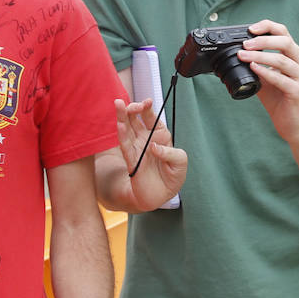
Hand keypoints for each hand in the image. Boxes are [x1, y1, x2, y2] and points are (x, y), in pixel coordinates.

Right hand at [115, 97, 187, 211]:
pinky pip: (125, 144)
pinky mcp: (131, 159)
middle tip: (134, 105)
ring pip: (127, 128)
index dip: (148, 108)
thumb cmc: (173, 176)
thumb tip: (153, 146)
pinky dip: (122, 134)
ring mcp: (137, 147)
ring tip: (118, 103)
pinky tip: (119, 124)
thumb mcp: (180, 162)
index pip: (152, 118)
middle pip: (136, 118)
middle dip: (135, 108)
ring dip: (122, 116)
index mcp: (160, 135)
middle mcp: (146, 138)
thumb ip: (171, 152)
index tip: (148, 102)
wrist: (161, 195)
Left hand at [238, 20, 298, 144]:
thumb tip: (238, 53)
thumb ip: (256, 63)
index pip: (284, 33)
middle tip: (245, 44)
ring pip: (282, 59)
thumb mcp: (265, 76)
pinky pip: (280, 78)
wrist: (292, 123)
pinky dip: (265, 71)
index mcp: (297, 56)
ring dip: (259, 56)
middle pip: (285, 42)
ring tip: (243, 55)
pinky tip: (253, 68)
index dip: (268, 27)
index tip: (251, 29)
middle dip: (263, 41)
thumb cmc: (279, 98)